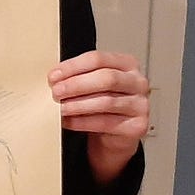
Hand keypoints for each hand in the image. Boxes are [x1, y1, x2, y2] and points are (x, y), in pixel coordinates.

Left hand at [49, 51, 149, 180]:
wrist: (114, 135)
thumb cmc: (101, 105)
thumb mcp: (92, 86)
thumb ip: (79, 77)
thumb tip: (54, 78)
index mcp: (127, 64)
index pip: (98, 59)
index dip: (73, 67)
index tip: (54, 76)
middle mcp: (137, 82)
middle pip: (106, 78)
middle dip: (76, 85)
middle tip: (56, 92)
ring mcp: (140, 104)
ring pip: (106, 101)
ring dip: (78, 105)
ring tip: (61, 108)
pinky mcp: (138, 125)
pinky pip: (105, 122)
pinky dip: (82, 122)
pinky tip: (69, 121)